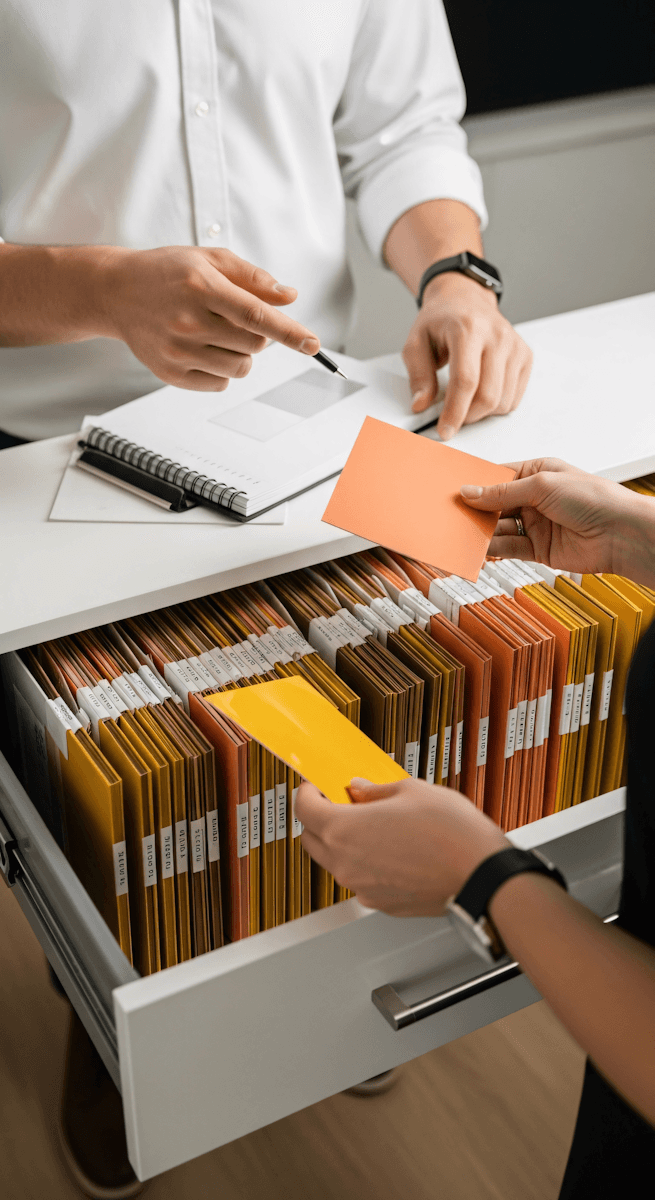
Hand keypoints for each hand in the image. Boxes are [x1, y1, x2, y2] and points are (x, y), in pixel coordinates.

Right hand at [97, 245, 319, 390]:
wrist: (115, 292)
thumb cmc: (167, 272)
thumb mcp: (209, 260)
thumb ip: (252, 278)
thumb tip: (289, 298)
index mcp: (201, 286)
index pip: (256, 314)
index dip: (289, 331)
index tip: (313, 344)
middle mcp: (188, 320)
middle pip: (254, 344)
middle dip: (258, 334)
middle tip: (236, 318)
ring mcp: (178, 351)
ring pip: (241, 368)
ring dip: (242, 354)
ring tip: (218, 333)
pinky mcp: (171, 374)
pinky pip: (220, 384)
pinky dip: (222, 371)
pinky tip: (203, 349)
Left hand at [295, 777, 506, 916]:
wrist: (482, 876)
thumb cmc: (452, 834)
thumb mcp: (411, 791)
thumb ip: (376, 790)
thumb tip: (360, 789)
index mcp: (345, 831)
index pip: (304, 810)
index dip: (307, 793)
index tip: (316, 786)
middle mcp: (347, 865)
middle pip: (311, 840)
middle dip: (319, 819)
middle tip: (340, 802)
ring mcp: (363, 888)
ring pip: (335, 863)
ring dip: (342, 843)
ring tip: (372, 824)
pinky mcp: (383, 904)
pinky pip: (361, 880)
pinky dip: (365, 864)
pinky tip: (391, 848)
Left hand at [403, 273, 532, 439]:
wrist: (465, 299)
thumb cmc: (440, 321)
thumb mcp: (416, 342)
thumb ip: (418, 375)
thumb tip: (421, 405)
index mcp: (467, 329)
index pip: (466, 381)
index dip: (455, 412)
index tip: (445, 430)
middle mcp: (496, 335)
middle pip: (488, 395)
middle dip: (468, 416)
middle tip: (452, 416)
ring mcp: (514, 345)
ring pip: (504, 400)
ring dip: (482, 412)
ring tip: (465, 399)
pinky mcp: (525, 355)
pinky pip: (514, 396)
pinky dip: (497, 404)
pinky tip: (482, 391)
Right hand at [460, 457, 654, 583]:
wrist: (619, 534)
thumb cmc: (593, 498)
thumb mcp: (542, 485)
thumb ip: (503, 491)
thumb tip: (470, 491)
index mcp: (536, 473)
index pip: (497, 477)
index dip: (476, 484)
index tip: (454, 491)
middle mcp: (534, 498)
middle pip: (494, 504)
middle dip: (475, 511)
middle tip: (452, 515)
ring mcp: (535, 524)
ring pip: (498, 529)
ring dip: (481, 532)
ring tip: (463, 534)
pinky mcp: (537, 549)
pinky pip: (508, 548)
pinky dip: (493, 550)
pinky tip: (480, 549)